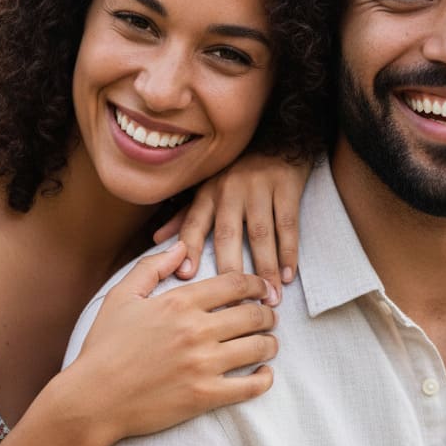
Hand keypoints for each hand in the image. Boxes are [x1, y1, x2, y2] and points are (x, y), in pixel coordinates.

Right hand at [64, 242, 278, 444]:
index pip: (235, 284)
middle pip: (253, 314)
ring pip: (258, 347)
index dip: (256, 284)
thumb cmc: (104, 347)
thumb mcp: (121, 297)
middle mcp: (196, 330)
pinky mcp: (205, 396)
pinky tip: (264, 374)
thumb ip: (152, 267)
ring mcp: (203, 364)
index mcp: (179, 303)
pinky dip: (264, 379)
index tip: (263, 290)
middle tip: (269, 317)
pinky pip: (250, 387)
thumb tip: (181, 247)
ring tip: (269, 343)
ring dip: (270, 343)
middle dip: (268, 314)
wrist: (93, 399)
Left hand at [153, 154, 312, 292]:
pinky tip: (289, 276)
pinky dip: (288, 252)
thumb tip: (157, 239)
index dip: (188, 248)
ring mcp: (258, 187)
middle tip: (235, 305)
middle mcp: (229, 189)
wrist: (278, 141)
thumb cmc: (237, 172)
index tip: (186, 276)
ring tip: (270, 297)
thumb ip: (185, 215)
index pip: (193, 223)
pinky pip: (287, 225)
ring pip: (261, 234)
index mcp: (208, 193)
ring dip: (265, 268)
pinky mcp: (285, 187)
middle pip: (227, 234)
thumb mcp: (207, 187)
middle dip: (231, 270)